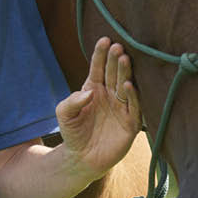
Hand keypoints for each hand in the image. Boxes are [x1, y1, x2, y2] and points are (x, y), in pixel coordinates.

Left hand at [56, 37, 141, 181]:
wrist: (82, 158)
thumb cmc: (73, 132)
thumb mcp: (64, 114)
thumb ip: (72, 101)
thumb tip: (89, 91)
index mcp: (93, 88)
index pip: (98, 67)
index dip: (100, 54)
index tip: (104, 39)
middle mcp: (110, 94)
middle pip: (113, 73)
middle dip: (115, 59)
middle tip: (117, 46)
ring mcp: (121, 107)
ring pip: (125, 85)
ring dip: (125, 72)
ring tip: (124, 58)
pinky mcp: (130, 123)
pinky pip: (133, 107)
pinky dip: (132, 96)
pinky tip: (129, 85)